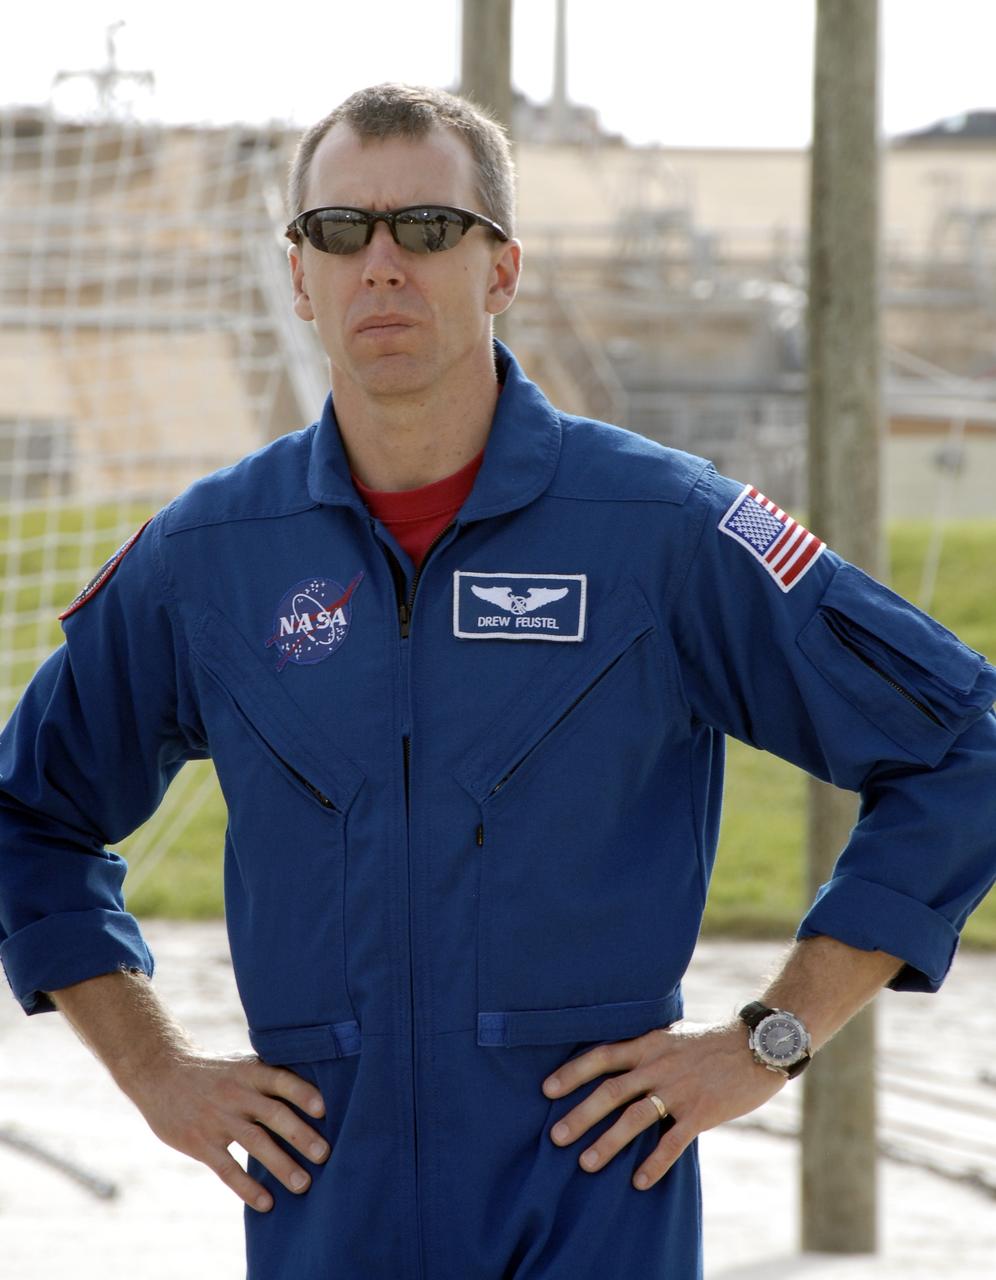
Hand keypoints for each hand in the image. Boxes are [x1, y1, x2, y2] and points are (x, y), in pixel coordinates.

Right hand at [130, 1050, 329, 1211]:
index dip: (303, 1093)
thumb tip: (313, 1093)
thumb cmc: (212, 1071)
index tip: (324, 1110)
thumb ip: (268, 1078)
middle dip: (300, 1135)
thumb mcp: (239, 1063)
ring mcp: (217, 1119)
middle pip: (273, 1114)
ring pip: (255, 1143)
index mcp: (249, 1071)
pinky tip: (267, 1203)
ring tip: (304, 1185)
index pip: (281, 1080)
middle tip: (325, 1155)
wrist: (160, 1073)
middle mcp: (236, 1094)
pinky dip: (248, 1187)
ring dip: (281, 1165)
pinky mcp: (200, 1143)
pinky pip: (228, 1169)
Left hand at [541, 1020, 784, 1189]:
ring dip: (607, 1143)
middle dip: (580, 1115)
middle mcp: (658, 1066)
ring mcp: (679, 1090)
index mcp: (648, 1045)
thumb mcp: (673, 1035)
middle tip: (555, 1136)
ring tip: (586, 1163)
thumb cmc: (713, 1041)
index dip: (572, 1073)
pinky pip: (672, 1141)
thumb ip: (648, 1049)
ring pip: (634, 1119)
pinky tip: (639, 1181)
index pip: (601, 1056)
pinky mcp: (701, 1112)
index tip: (547, 1089)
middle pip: (610, 1092)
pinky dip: (654, 1163)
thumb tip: (622, 1061)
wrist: (757, 1044)